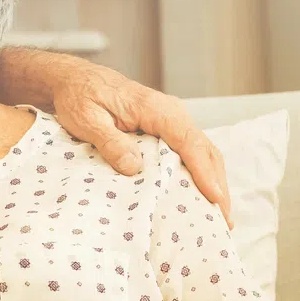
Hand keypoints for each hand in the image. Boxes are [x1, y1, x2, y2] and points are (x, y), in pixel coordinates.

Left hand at [50, 64, 230, 221]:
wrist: (75, 80)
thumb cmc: (79, 97)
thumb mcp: (87, 120)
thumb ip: (111, 142)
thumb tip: (135, 168)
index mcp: (154, 108)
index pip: (188, 140)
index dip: (203, 171)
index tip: (214, 197)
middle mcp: (170, 112)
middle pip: (204, 149)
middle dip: (218, 184)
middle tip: (224, 220)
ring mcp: (171, 121)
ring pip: (202, 152)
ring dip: (213, 181)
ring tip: (219, 216)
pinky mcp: (166, 129)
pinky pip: (190, 151)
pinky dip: (200, 174)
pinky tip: (200, 196)